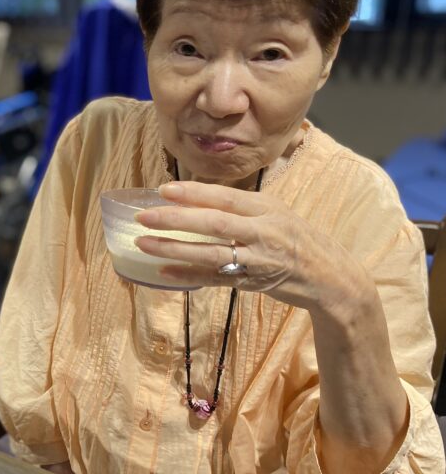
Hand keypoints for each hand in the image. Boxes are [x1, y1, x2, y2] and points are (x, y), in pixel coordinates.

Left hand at [134, 181, 361, 313]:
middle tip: (144, 216)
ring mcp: (257, 260)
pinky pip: (214, 279)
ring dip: (174, 248)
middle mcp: (263, 232)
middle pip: (214, 223)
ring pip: (210, 254)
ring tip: (144, 243)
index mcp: (266, 208)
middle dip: (176, 219)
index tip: (163, 190)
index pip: (225, 197)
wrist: (330, 277)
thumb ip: (241, 206)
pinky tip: (163, 272)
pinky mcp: (251, 283)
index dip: (193, 193)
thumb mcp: (275, 212)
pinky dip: (187, 275)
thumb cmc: (295, 238)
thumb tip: (196, 194)